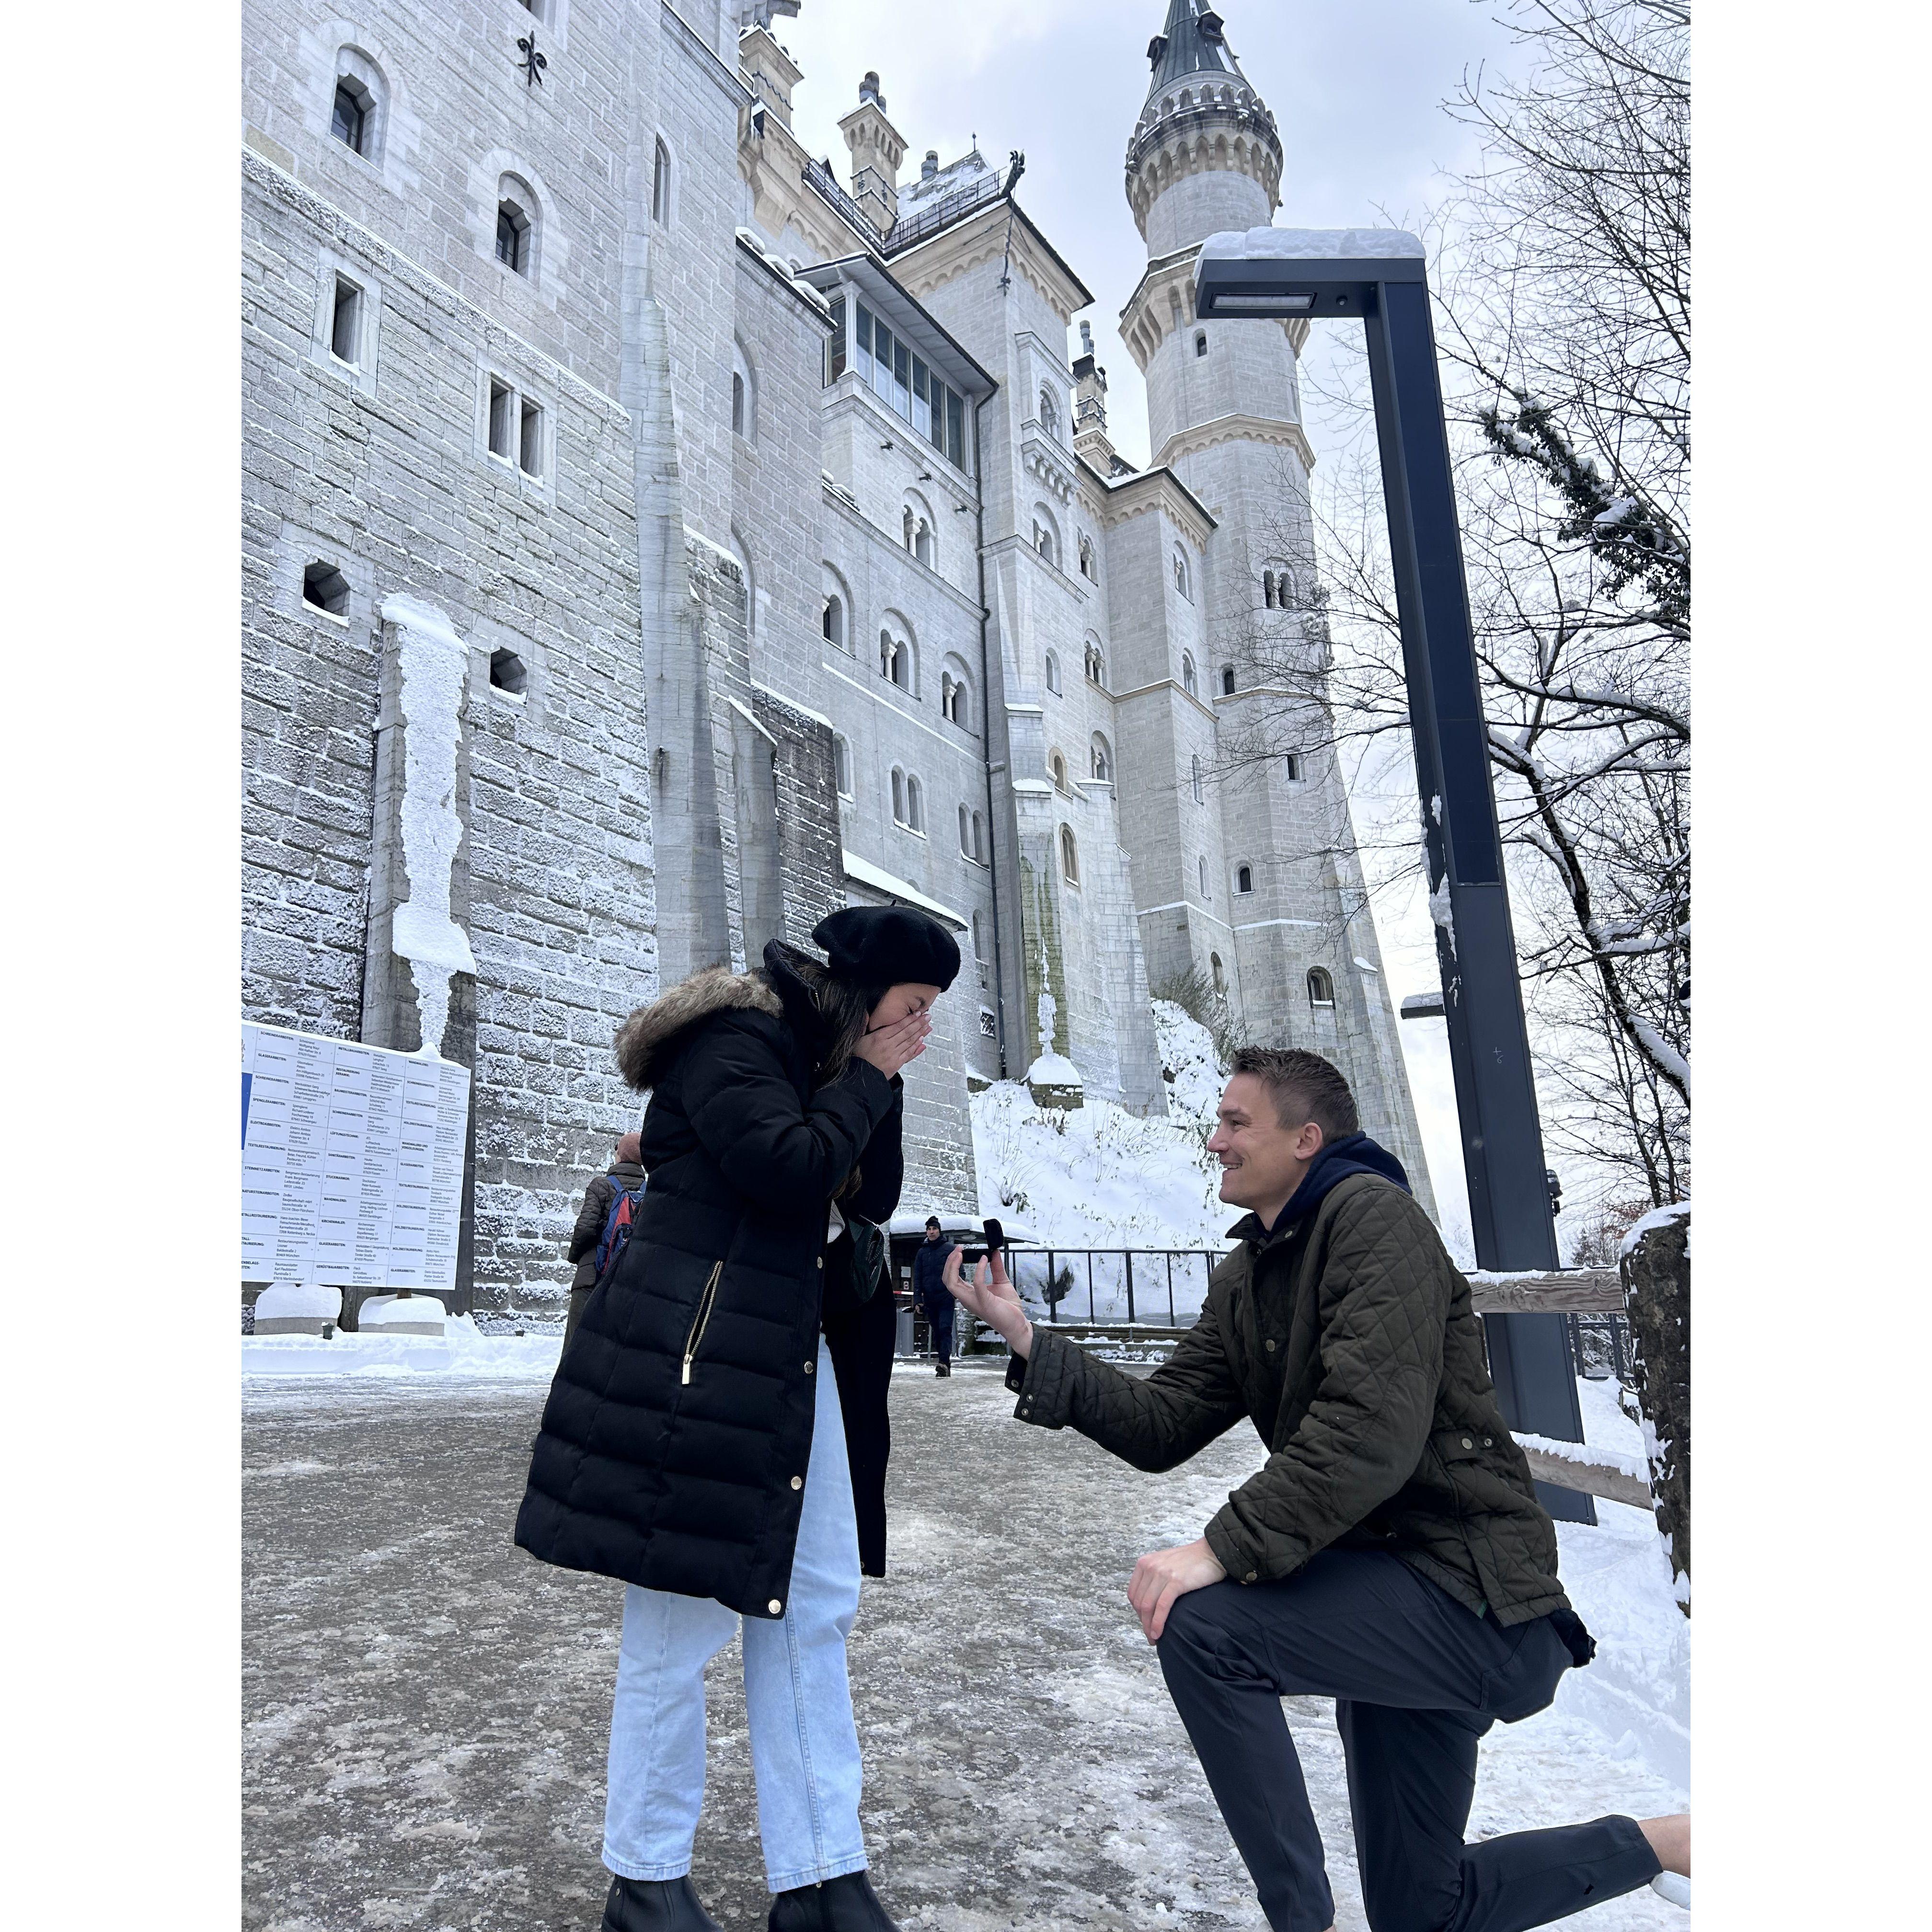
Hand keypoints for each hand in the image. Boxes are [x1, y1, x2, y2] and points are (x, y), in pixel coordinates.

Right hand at [853, 1008, 931, 1078]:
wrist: (859, 1077)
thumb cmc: (858, 1057)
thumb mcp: (857, 1039)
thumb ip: (863, 1025)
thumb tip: (865, 1013)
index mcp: (878, 1037)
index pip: (898, 1025)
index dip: (909, 1019)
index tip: (917, 1013)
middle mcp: (888, 1045)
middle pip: (907, 1032)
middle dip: (919, 1023)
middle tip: (928, 1017)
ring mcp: (893, 1055)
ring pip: (910, 1042)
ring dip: (920, 1033)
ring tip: (928, 1027)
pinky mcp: (896, 1064)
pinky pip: (909, 1054)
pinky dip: (916, 1047)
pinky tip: (922, 1041)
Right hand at [943, 1244, 1032, 1358]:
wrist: (1017, 1324)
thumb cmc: (1008, 1308)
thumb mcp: (1001, 1282)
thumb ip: (996, 1267)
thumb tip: (994, 1253)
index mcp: (969, 1294)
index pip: (952, 1279)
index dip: (951, 1264)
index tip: (958, 1251)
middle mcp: (968, 1299)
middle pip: (947, 1280)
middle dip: (949, 1263)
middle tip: (957, 1249)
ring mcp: (974, 1302)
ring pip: (952, 1284)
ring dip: (953, 1266)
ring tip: (960, 1254)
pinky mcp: (985, 1302)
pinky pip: (977, 1283)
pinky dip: (978, 1269)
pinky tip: (983, 1259)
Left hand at [1127, 1538, 1226, 1642]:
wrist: (1211, 1552)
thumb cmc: (1191, 1561)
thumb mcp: (1164, 1564)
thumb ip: (1153, 1578)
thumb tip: (1147, 1603)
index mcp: (1145, 1562)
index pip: (1133, 1594)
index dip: (1137, 1613)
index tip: (1146, 1623)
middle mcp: (1150, 1566)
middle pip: (1139, 1602)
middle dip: (1143, 1622)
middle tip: (1150, 1636)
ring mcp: (1162, 1573)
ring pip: (1147, 1606)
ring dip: (1148, 1627)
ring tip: (1154, 1639)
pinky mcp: (1176, 1582)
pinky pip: (1162, 1607)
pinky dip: (1158, 1623)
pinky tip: (1158, 1633)